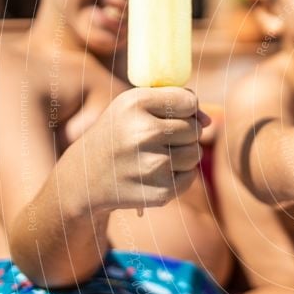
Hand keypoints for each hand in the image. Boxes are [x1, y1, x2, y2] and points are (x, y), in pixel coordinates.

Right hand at [77, 87, 209, 211]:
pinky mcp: (159, 192)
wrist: (84, 178)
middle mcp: (143, 133)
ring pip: (196, 154)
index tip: (172, 116)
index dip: (186, 109)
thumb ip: (174, 101)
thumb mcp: (134, 105)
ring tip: (156, 156)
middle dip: (184, 134)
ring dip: (183, 155)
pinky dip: (179, 176)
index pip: (189, 102)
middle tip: (158, 139)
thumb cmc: (118, 134)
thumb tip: (209, 121)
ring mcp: (151, 166)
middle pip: (195, 129)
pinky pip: (190, 178)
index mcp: (135, 104)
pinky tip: (154, 174)